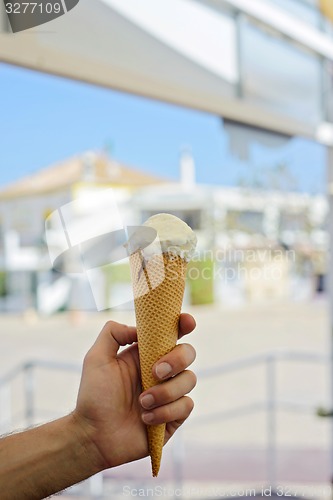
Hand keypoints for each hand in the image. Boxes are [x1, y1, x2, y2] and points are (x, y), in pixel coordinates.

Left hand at [73, 314, 195, 470]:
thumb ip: (113, 333)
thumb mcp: (96, 358)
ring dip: (165, 392)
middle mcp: (161, 371)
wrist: (94, 436)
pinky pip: (186, 405)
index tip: (187, 322)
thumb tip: (138, 329)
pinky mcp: (174, 416)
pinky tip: (145, 418)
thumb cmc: (93, 397)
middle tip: (155, 372)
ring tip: (141, 403)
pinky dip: (165, 412)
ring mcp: (169, 393)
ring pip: (189, 380)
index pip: (172, 333)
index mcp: (146, 354)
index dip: (184, 324)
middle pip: (188, 353)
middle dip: (177, 360)